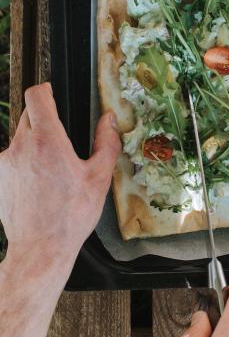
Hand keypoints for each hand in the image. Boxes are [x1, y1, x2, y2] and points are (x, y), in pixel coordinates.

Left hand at [0, 83, 120, 261]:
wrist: (42, 246)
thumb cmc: (71, 215)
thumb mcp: (99, 178)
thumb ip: (106, 143)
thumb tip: (109, 121)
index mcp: (48, 142)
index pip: (37, 96)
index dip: (46, 90)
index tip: (52, 94)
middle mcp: (21, 146)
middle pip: (28, 115)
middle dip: (44, 119)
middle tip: (62, 140)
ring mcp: (5, 162)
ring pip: (20, 137)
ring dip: (35, 143)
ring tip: (53, 170)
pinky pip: (11, 158)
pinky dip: (25, 162)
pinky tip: (40, 184)